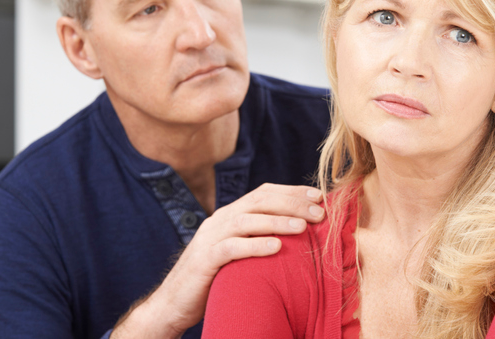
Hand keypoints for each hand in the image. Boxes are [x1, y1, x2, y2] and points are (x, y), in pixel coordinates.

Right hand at [110, 183, 324, 338]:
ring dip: (277, 221)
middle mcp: (220, 220)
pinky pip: (231, 248)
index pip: (263, 193)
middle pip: (259, 201)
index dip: (291, 191)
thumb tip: (300, 231)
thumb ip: (260, 237)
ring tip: (303, 226)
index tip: (319, 196)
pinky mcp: (204, 260)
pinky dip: (255, 245)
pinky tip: (276, 247)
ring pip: (247, 221)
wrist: (174, 302)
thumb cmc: (216, 277)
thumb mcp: (240, 252)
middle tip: (319, 211)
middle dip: (291, 203)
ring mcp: (210, 238)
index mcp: (230, 215)